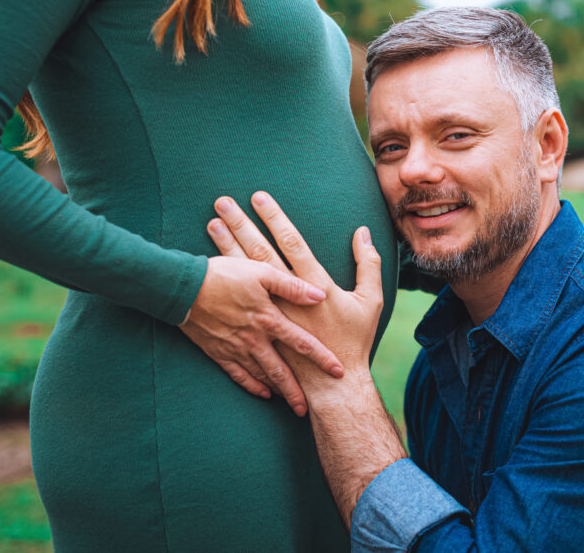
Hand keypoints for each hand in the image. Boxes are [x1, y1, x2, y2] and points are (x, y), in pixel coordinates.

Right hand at [183, 248, 343, 416]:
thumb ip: (291, 286)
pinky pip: (238, 375)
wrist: (182, 287)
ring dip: (278, 391)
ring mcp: (236, 349)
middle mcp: (255, 340)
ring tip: (292, 405)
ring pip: (262, 376)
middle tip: (310, 409)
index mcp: (269, 320)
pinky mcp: (219, 352)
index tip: (338, 372)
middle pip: (282, 372)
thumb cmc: (224, 275)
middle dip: (297, 392)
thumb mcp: (261, 273)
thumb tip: (320, 295)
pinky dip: (252, 386)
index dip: (322, 359)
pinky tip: (263, 393)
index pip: (303, 344)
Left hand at [208, 192, 383, 398]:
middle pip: (260, 252)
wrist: (333, 386)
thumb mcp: (370, 301)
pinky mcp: (261, 328)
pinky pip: (239, 299)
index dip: (275, 218)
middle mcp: (288, 297)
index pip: (291, 242)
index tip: (259, 197)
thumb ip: (369, 265)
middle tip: (223, 202)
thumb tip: (364, 233)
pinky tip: (214, 263)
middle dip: (242, 224)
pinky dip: (228, 280)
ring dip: (228, 247)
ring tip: (212, 223)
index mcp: (314, 287)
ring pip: (245, 273)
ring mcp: (271, 313)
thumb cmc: (354, 341)